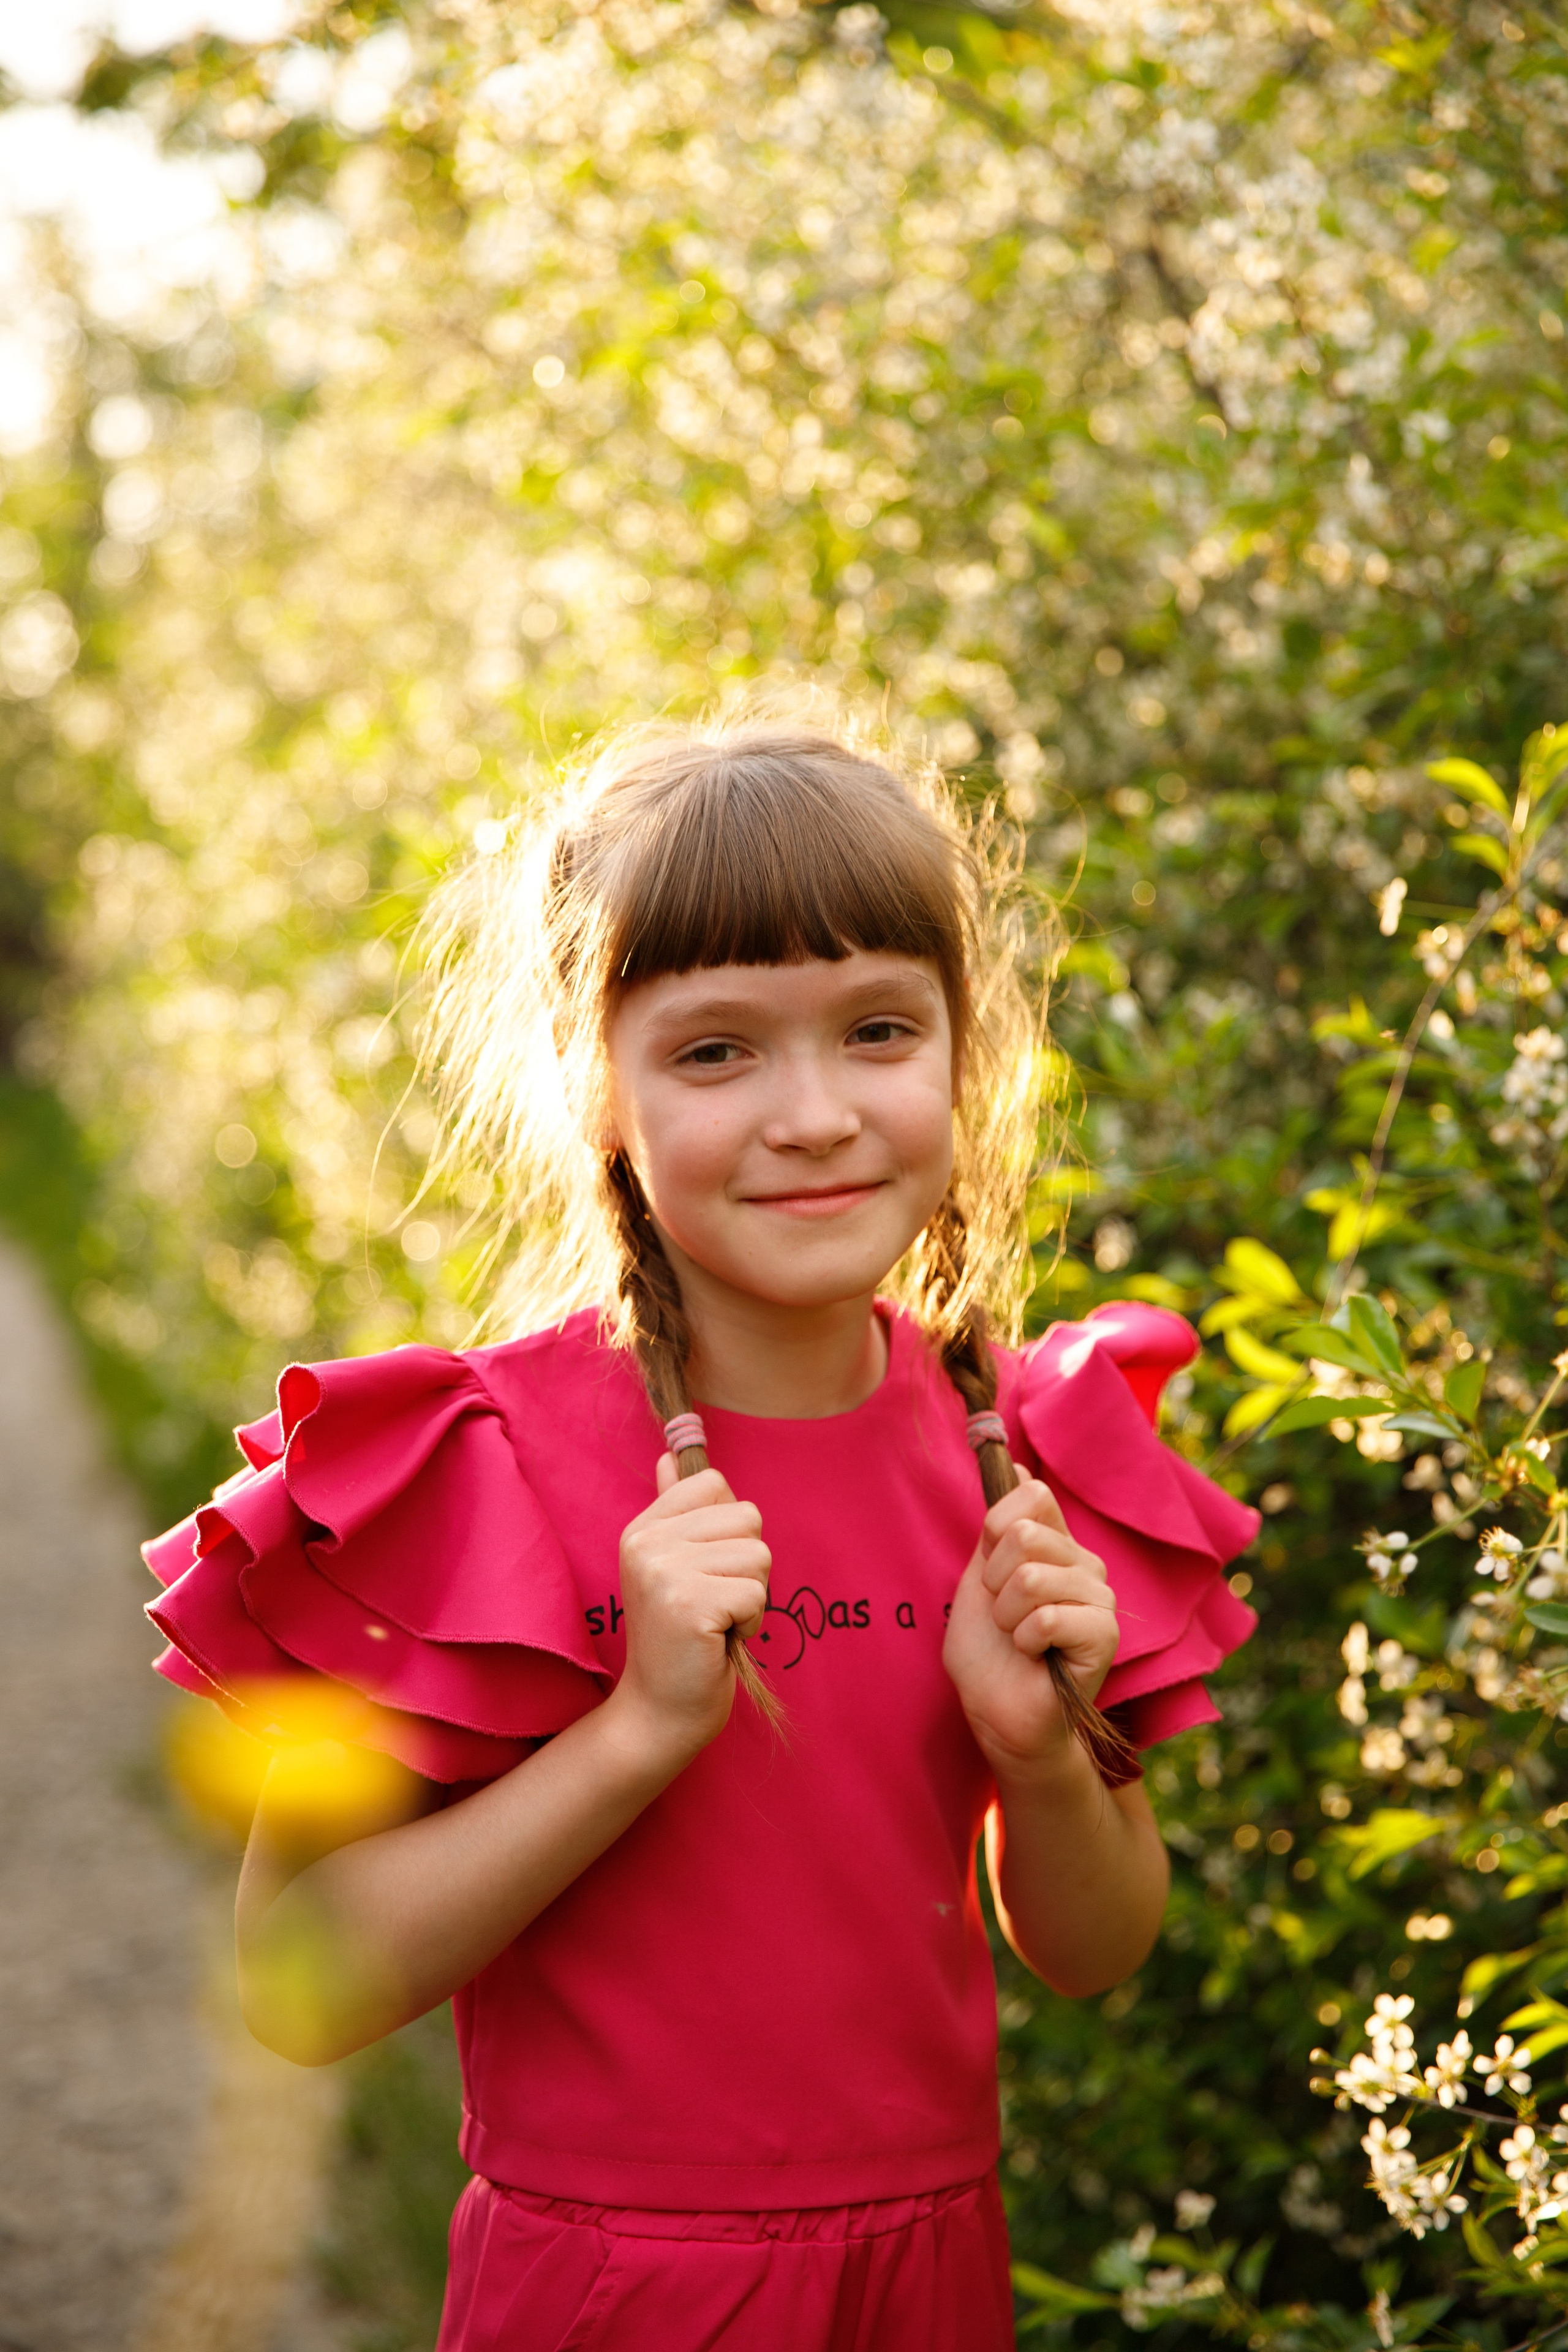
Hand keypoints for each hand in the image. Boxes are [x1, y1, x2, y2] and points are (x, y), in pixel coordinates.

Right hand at [609, 1457, 771, 1758]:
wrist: (659, 1711)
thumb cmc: (678, 1638)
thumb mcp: (669, 1567)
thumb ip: (674, 1510)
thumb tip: (671, 1456)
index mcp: (643, 1527)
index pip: (714, 1483)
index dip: (729, 1530)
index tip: (705, 1569)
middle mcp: (647, 1542)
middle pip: (747, 1516)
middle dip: (747, 1565)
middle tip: (714, 1602)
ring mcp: (664, 1572)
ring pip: (758, 1554)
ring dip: (752, 1595)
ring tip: (717, 1621)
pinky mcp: (690, 1605)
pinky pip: (757, 1593)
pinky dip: (751, 1622)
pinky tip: (720, 1640)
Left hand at [942, 1469, 1119, 1782]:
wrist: (998, 1714)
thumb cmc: (988, 1652)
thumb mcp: (978, 1578)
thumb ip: (995, 1527)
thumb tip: (1014, 1461)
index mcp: (1056, 1543)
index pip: (1032, 1494)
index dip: (995, 1528)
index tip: (990, 1570)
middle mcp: (1085, 1563)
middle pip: (1024, 1535)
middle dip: (994, 1581)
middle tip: (1005, 1616)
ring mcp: (1099, 1597)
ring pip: (1031, 1576)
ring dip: (1007, 1616)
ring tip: (1018, 1638)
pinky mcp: (1105, 1634)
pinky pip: (1047, 1617)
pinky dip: (1024, 1641)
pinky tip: (1035, 1656)